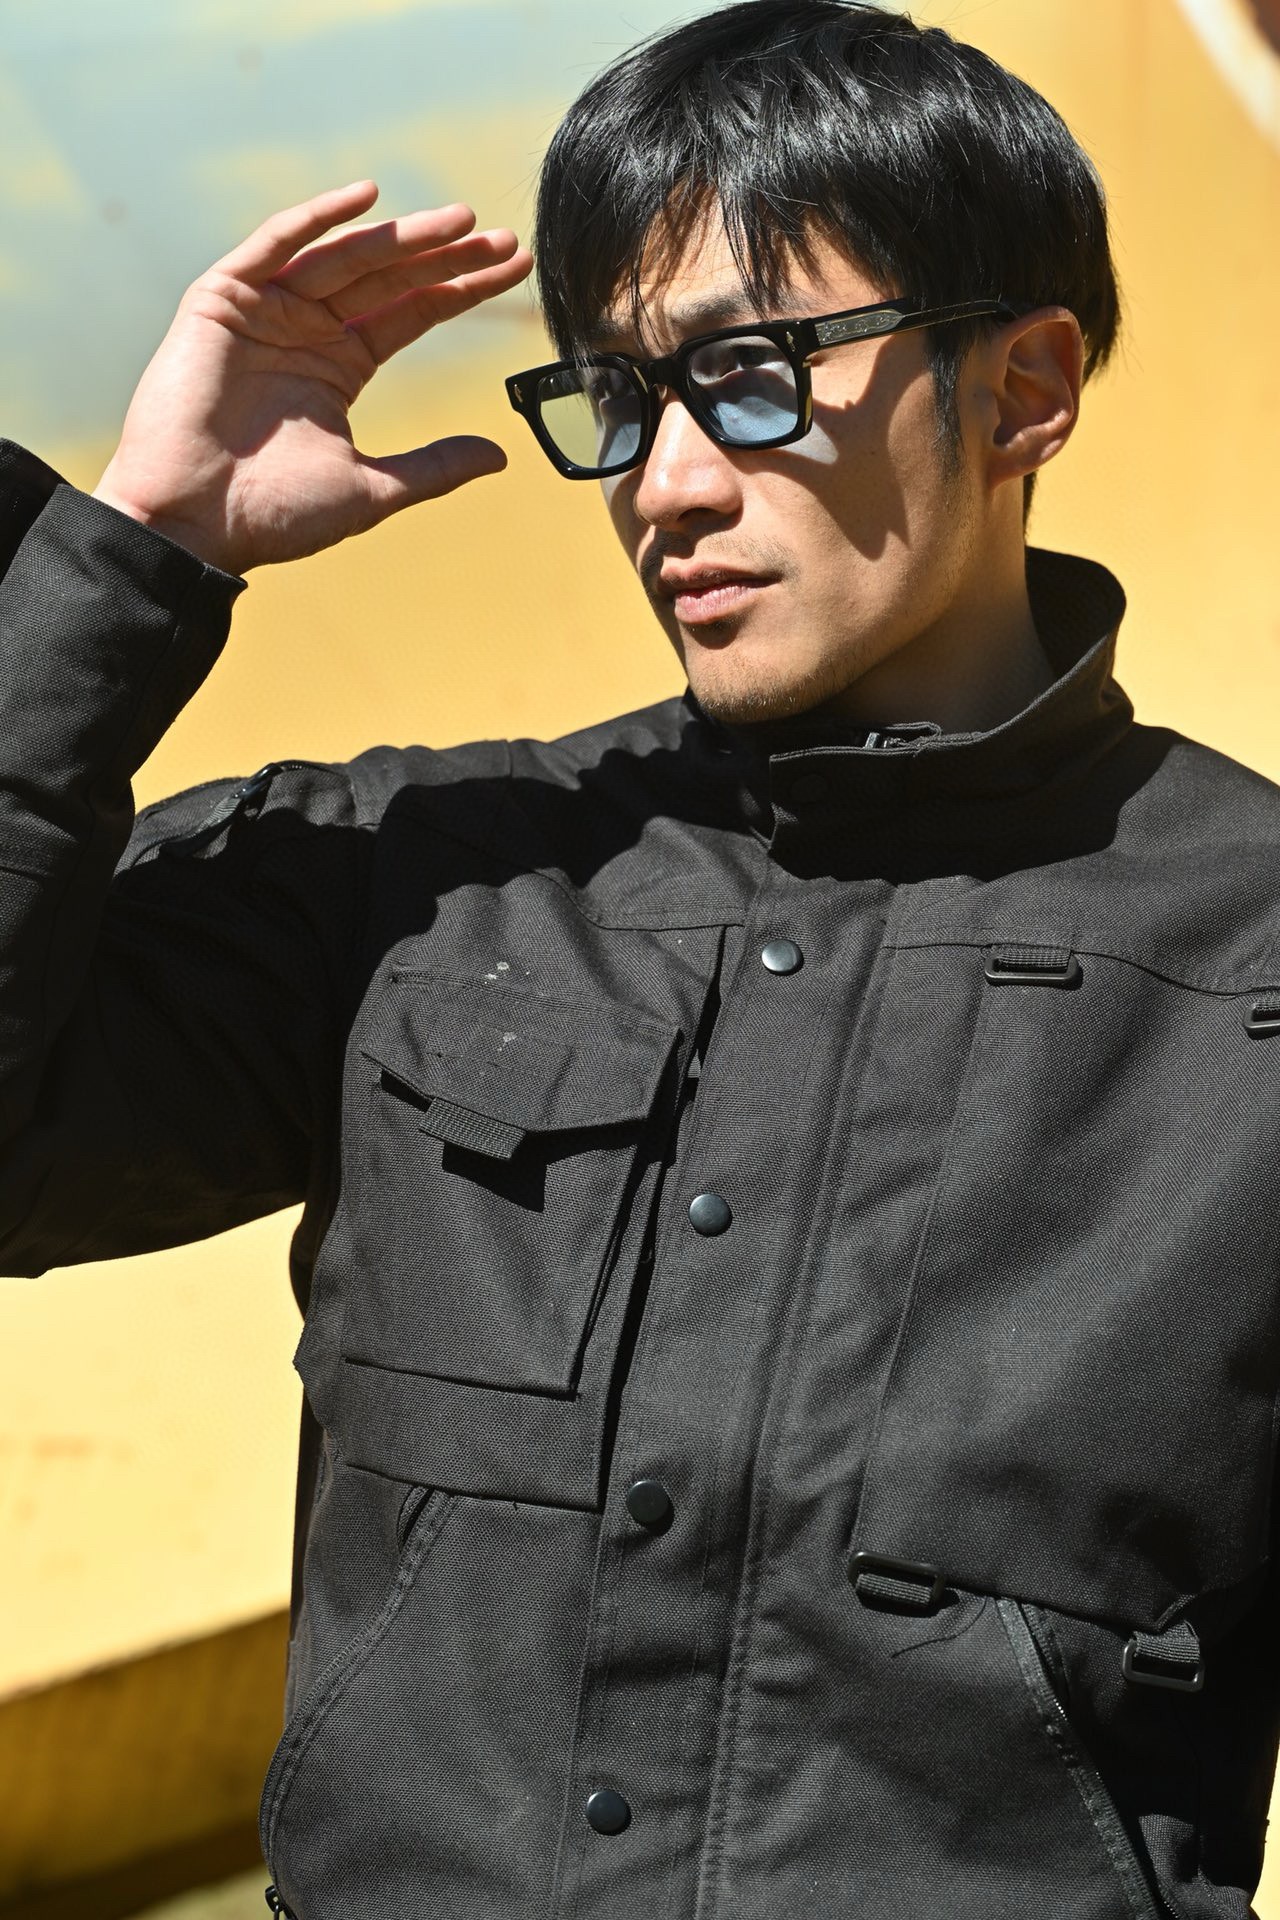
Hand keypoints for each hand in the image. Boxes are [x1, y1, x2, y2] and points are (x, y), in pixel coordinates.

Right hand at [92, 181, 533, 572]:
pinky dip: (316, 220)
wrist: (194, 524)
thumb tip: (501, 455)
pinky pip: (274, 247)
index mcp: (340, 367)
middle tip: (496, 237)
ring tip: (456, 222)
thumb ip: (434, 467)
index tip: (513, 269)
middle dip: (442, 255)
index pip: (412, 312)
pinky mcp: (223, 301)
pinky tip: (365, 199)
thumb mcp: (371, 488)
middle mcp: (306, 330)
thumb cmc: (274, 514)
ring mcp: (266, 311)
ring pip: (343, 258)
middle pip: (387, 278)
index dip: (461, 290)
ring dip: (397, 236)